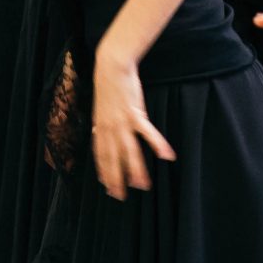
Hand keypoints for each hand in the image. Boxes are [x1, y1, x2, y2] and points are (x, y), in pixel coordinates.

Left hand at [92, 43, 175, 200]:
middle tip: (121, 196)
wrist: (111, 66)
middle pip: (113, 158)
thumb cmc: (107, 85)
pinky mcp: (135, 113)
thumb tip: (96, 133)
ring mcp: (122, 122)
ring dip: (136, 170)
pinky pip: (148, 133)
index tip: (107, 187)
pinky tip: (167, 156)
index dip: (103, 171)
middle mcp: (109, 128)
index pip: (100, 155)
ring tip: (143, 186)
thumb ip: (99, 123)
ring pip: (130, 152)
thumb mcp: (99, 107)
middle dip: (116, 179)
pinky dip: (157, 144)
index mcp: (99, 126)